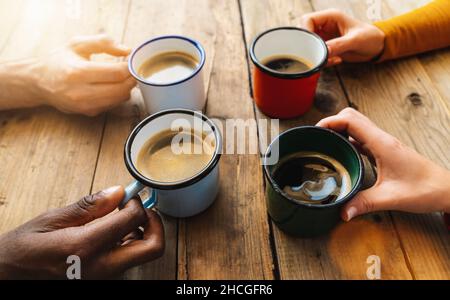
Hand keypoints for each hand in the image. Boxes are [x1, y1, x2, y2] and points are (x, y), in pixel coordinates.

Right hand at [0, 186, 163, 278]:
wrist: (9, 277)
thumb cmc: (23, 249)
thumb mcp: (51, 219)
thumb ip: (89, 206)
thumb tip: (118, 192)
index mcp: (85, 247)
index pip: (132, 219)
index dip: (136, 202)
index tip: (128, 195)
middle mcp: (100, 268)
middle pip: (152, 248)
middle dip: (155, 223)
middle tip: (141, 209)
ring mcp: (104, 277)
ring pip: (143, 255)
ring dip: (143, 233)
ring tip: (122, 219)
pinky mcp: (103, 280)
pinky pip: (129, 261)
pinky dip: (131, 243)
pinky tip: (113, 233)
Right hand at [35, 35, 135, 115]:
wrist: (39, 82)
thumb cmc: (58, 61)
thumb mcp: (77, 44)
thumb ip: (103, 42)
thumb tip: (127, 50)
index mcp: (78, 72)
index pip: (116, 73)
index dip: (129, 68)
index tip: (131, 61)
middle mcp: (81, 92)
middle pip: (121, 89)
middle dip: (131, 79)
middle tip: (132, 70)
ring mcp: (85, 105)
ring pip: (119, 99)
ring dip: (126, 88)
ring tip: (122, 77)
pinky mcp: (88, 112)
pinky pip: (113, 105)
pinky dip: (118, 95)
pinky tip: (113, 86)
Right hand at [301, 9, 384, 65]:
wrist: (377, 47)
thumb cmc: (370, 37)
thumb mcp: (356, 40)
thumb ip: (339, 44)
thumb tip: (324, 51)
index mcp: (331, 17)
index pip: (307, 20)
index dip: (305, 31)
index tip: (309, 45)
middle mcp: (325, 26)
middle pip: (304, 34)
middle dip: (310, 47)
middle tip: (319, 55)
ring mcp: (324, 38)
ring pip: (309, 47)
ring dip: (317, 56)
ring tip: (331, 59)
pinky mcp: (326, 49)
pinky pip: (317, 55)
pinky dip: (323, 61)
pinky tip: (336, 61)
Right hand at [317, 108, 449, 220]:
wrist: (446, 189)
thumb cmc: (425, 189)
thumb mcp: (391, 198)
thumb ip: (364, 203)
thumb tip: (342, 212)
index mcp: (381, 144)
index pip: (350, 120)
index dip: (330, 121)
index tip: (315, 131)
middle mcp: (381, 139)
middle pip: (351, 116)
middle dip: (331, 122)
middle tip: (316, 137)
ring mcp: (383, 144)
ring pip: (357, 125)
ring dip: (339, 129)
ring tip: (324, 143)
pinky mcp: (384, 151)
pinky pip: (361, 138)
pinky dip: (348, 140)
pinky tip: (341, 154)